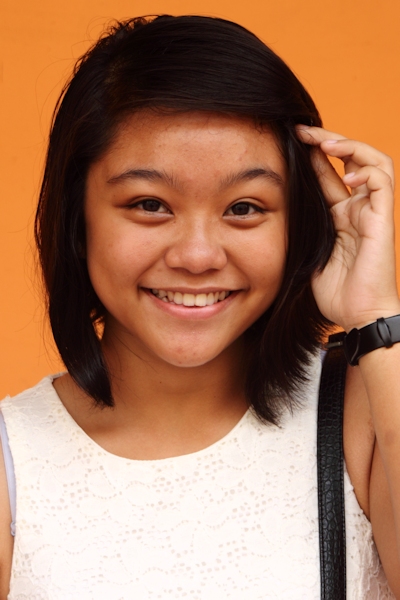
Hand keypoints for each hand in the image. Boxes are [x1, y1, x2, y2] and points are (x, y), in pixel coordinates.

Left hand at [296, 126, 399, 331]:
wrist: (358, 315)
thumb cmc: (334, 291)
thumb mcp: (306, 251)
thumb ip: (299, 227)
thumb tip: (269, 209)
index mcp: (339, 215)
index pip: (327, 174)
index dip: (312, 154)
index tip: (289, 140)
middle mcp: (358, 208)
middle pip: (350, 160)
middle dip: (328, 140)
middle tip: (302, 130)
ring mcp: (372, 212)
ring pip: (373, 162)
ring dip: (350, 146)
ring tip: (325, 142)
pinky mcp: (383, 220)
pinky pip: (381, 183)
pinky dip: (366, 171)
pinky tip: (348, 173)